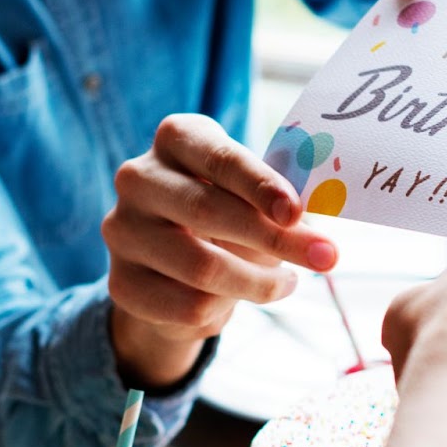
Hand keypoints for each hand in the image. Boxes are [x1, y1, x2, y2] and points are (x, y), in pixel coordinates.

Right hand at [103, 113, 339, 387]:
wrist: (172, 267)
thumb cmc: (227, 214)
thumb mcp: (255, 195)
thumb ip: (281, 202)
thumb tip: (315, 228)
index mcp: (177, 138)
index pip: (220, 158)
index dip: (261, 185)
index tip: (298, 213)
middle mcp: (138, 178)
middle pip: (209, 211)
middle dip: (276, 239)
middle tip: (326, 257)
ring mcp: (122, 231)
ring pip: (201, 267)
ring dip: (259, 282)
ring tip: (287, 282)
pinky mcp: (120, 284)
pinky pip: (188, 306)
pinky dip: (227, 308)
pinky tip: (239, 298)